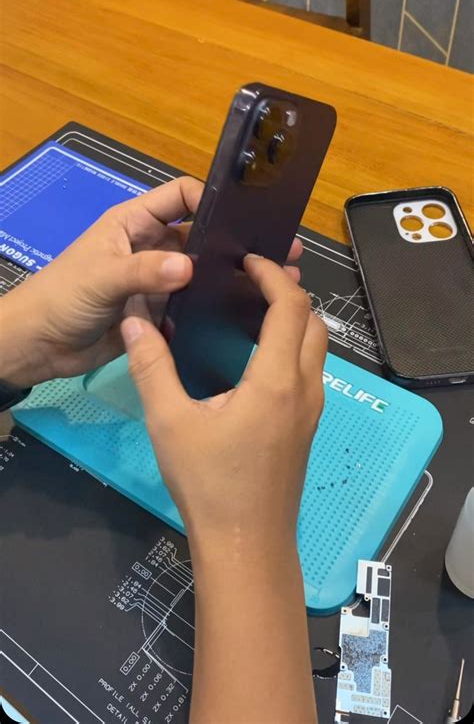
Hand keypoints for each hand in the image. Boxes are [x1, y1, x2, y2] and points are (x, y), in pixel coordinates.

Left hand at [0, 177, 302, 389]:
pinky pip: (193, 304)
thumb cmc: (63, 296)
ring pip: (202, 272)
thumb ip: (144, 271)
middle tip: (280, 253)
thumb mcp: (101, 277)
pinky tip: (246, 312)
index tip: (243, 218)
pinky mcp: (160, 312)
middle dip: (235, 242)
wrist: (41, 345)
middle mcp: (152, 246)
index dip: (211, 200)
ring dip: (231, 277)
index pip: (182, 196)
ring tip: (273, 284)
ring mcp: (158, 280)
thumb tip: (191, 268)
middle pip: (201, 236)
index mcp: (136, 222)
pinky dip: (215, 308)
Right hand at [122, 256, 325, 723]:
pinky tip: (255, 358)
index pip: (289, 306)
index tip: (246, 259)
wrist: (246, 545)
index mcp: (275, 378)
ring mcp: (311, 411)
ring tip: (251, 311)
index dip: (272, 275)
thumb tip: (136, 319)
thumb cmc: (209, 483)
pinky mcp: (307, 429)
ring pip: (316, 349)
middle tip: (249, 280)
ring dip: (294, 321)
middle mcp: (304, 388)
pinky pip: (309, 372)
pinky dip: (292, 348)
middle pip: (313, 322)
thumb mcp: (169, 422)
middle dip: (288, 293)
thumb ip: (151, 367)